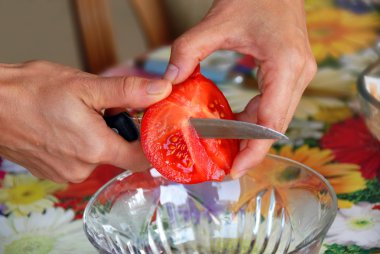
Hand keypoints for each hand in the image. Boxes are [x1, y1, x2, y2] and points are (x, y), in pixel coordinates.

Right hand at [0, 61, 170, 181]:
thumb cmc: (31, 92)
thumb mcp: (86, 86)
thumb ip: (128, 91)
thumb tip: (160, 91)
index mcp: (96, 148)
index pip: (142, 158)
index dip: (150, 142)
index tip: (149, 125)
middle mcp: (82, 168)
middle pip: (120, 154)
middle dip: (118, 131)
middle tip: (104, 108)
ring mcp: (65, 173)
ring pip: (99, 155)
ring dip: (98, 136)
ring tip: (78, 114)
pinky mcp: (53, 172)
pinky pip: (80, 159)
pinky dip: (81, 143)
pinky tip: (65, 126)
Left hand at [164, 0, 316, 177]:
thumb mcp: (215, 22)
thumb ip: (187, 52)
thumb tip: (168, 82)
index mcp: (285, 64)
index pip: (271, 121)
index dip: (253, 150)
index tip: (233, 169)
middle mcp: (299, 74)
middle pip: (275, 126)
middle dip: (250, 149)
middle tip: (223, 166)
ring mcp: (298, 75)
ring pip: (276, 120)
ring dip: (251, 136)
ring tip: (224, 149)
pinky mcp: (291, 74)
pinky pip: (273, 106)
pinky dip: (253, 119)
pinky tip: (232, 124)